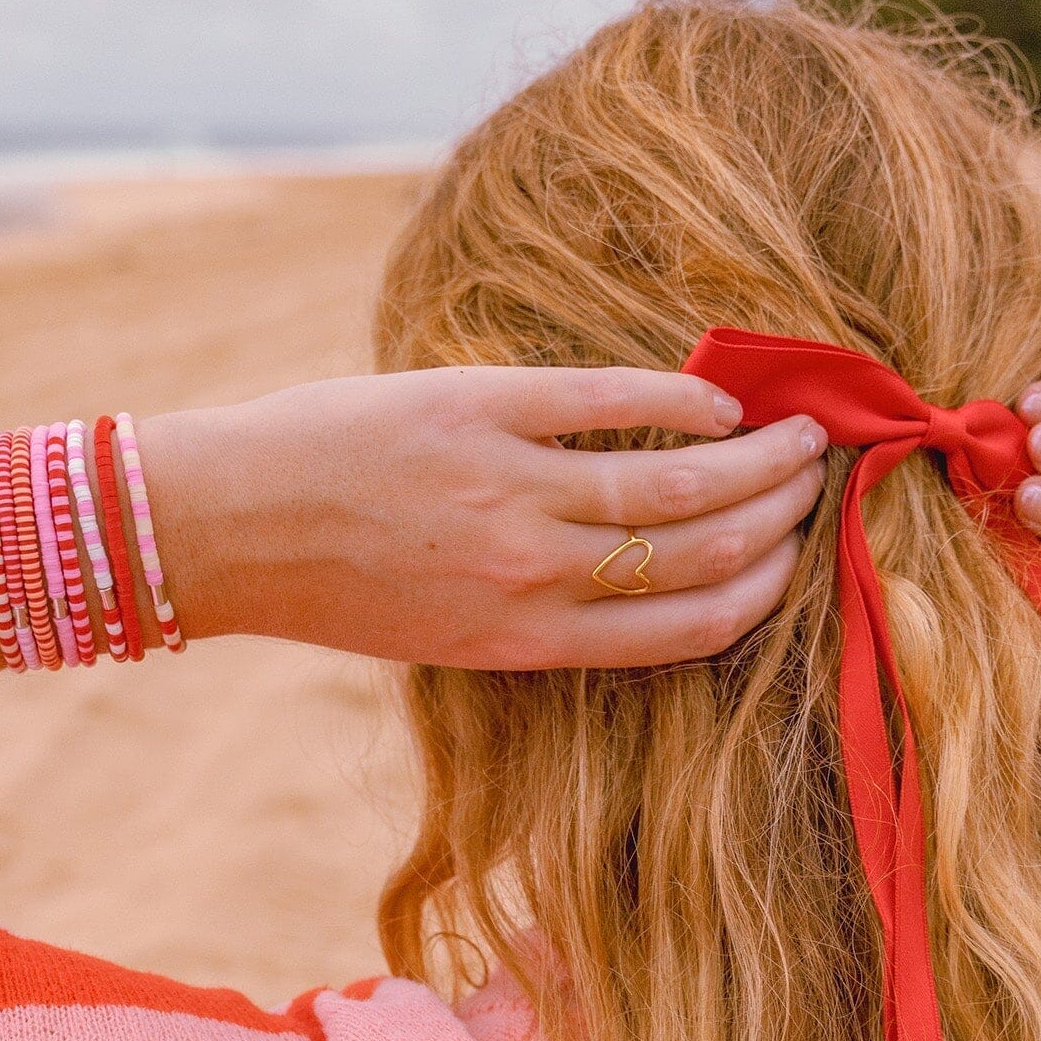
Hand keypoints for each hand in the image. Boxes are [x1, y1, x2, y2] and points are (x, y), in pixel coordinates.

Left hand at [138, 367, 826, 668]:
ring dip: (758, 457)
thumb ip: (532, 613)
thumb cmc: (329, 586)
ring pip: (679, 481)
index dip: (763, 591)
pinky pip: (611, 402)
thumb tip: (621, 568)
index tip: (795, 558)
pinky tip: (717, 399)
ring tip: (798, 432)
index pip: (689, 626)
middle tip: (816, 481)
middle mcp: (534, 577)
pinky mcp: (479, 412)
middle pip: (704, 549)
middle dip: (780, 518)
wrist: (224, 529)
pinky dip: (681, 399)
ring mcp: (509, 492)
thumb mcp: (439, 632)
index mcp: (527, 641)